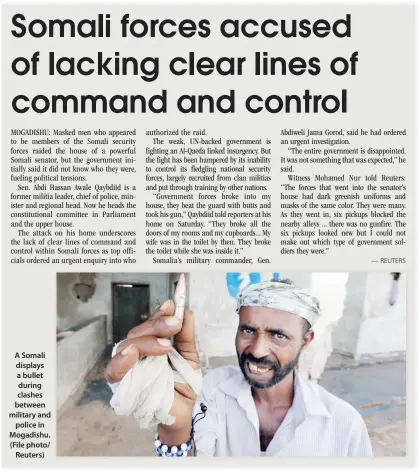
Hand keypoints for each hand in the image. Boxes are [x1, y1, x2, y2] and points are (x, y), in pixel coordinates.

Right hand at [104, 299, 199, 431]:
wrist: (184, 414)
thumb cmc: (184, 384)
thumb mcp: (191, 358)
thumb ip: (187, 336)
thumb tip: (185, 312)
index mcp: (153, 343)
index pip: (151, 324)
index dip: (158, 313)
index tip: (171, 304)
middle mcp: (138, 352)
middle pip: (138, 332)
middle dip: (156, 325)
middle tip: (174, 324)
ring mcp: (129, 367)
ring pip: (126, 346)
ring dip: (144, 342)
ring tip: (164, 345)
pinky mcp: (122, 385)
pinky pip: (114, 371)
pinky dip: (120, 362)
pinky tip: (131, 354)